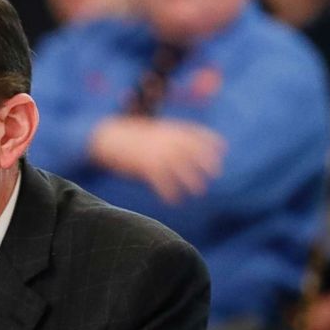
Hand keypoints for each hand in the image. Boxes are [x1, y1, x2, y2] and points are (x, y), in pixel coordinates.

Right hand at [89, 117, 225, 203]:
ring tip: (198, 191)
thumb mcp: (150, 131)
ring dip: (192, 179)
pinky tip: (173, 200)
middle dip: (207, 161)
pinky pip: (163, 181)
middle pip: (194, 151)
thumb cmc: (128, 136)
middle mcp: (167, 140)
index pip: (197, 133)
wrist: (106, 137)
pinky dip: (169, 192)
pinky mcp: (146, 166)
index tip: (223, 148)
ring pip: (182, 168)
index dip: (211, 140)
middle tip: (215, 173)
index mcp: (169, 129)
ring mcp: (157, 152)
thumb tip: (181, 149)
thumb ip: (167, 138)